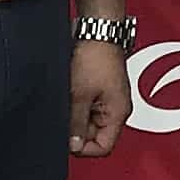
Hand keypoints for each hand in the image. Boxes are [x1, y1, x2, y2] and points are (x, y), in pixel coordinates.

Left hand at [67, 40, 129, 156]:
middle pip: (93, 135)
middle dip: (75, 129)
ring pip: (86, 121)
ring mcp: (107, 100)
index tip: (65, 140)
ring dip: (73, 116)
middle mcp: (115, 110)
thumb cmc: (95, 57)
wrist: (97, 31)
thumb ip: (76, 123)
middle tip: (61, 116)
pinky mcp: (98, 91)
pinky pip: (84, 108)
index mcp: (118, 114)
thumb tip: (73, 146)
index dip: (83, 148)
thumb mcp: (80, 95)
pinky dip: (74, 105)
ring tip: (65, 101)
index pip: (103, 147)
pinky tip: (66, 95)